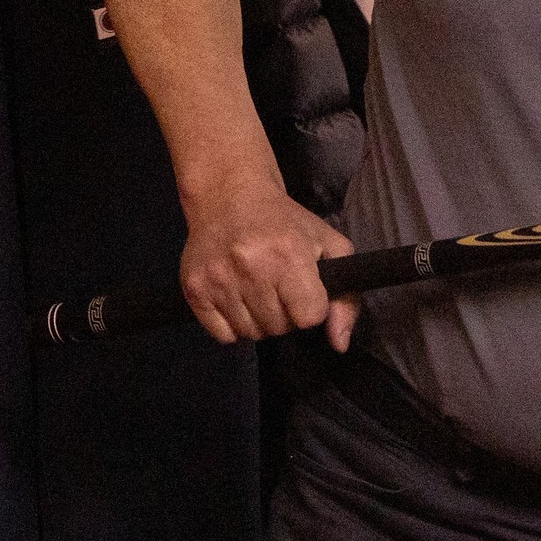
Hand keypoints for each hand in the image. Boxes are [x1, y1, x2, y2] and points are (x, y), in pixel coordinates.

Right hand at [179, 179, 358, 348]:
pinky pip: (223, 336)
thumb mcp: (329, 246)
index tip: (304, 290)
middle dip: (285, 314)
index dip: (311, 308)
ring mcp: (219, 280)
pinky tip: (236, 298)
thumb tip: (339, 344)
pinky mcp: (194, 289)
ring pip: (251, 334)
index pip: (309, 317)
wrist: (229, 196)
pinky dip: (233, 325)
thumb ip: (346, 298)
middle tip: (278, 287)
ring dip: (259, 320)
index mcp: (289, 255)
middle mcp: (251, 268)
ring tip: (257, 290)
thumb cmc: (285, 222)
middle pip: (280, 328)